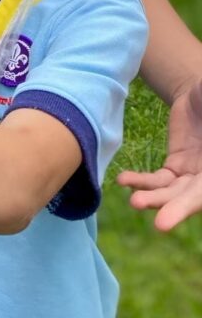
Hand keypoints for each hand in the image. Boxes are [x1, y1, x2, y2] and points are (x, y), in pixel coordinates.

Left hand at [117, 78, 201, 229]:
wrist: (201, 93)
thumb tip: (188, 139)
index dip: (194, 202)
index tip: (177, 216)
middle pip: (195, 196)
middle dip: (177, 209)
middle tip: (160, 224)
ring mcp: (194, 174)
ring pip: (173, 191)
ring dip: (154, 198)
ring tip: (135, 202)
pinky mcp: (176, 166)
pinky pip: (159, 179)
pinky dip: (142, 181)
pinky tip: (124, 181)